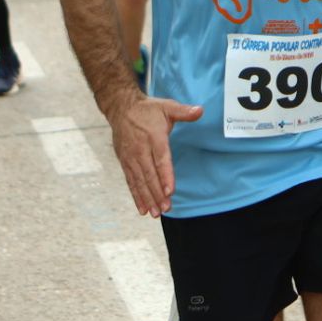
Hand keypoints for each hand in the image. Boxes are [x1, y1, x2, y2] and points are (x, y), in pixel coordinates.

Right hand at [109, 94, 203, 216]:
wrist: (121, 108)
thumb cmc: (148, 109)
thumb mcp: (167, 106)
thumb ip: (184, 112)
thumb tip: (200, 111)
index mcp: (153, 137)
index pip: (160, 159)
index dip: (165, 176)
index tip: (170, 191)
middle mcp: (140, 150)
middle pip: (149, 174)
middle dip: (157, 193)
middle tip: (165, 209)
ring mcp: (131, 158)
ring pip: (139, 181)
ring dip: (147, 198)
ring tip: (155, 213)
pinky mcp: (124, 162)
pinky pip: (130, 181)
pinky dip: (136, 196)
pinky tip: (142, 209)